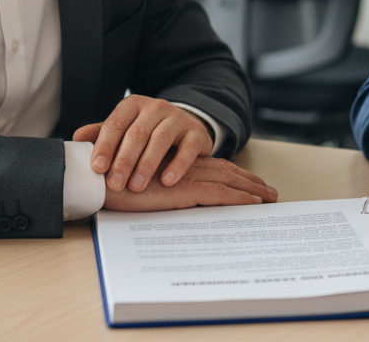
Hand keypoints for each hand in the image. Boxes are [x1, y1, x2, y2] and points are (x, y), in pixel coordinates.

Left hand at [72, 95, 213, 192]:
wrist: (186, 125)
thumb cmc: (148, 131)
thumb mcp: (125, 129)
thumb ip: (102, 134)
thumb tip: (76, 138)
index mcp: (133, 105)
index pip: (116, 124)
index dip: (105, 146)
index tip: (97, 168)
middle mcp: (155, 107)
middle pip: (137, 133)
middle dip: (124, 161)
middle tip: (114, 184)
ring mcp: (177, 118)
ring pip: (160, 139)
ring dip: (146, 164)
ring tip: (136, 186)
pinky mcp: (196, 132)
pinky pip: (187, 148)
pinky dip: (177, 165)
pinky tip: (167, 181)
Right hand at [102, 155, 278, 211]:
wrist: (97, 179)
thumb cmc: (111, 181)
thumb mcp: (135, 180)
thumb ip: (149, 179)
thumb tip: (158, 188)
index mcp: (176, 163)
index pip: (213, 166)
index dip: (233, 172)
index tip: (250, 181)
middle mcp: (186, 167)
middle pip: (227, 171)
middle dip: (250, 182)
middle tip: (270, 192)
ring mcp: (187, 177)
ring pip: (230, 181)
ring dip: (253, 189)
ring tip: (270, 198)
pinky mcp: (185, 190)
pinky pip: (221, 195)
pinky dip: (241, 199)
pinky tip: (256, 204)